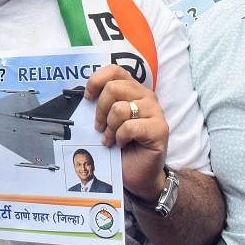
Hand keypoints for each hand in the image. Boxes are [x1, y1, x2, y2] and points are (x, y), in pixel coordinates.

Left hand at [87, 65, 168, 199]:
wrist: (137, 173)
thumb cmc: (121, 145)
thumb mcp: (107, 120)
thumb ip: (101, 103)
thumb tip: (84, 95)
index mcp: (132, 90)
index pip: (114, 71)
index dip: (96, 80)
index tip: (88, 98)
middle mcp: (146, 96)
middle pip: (113, 88)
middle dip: (100, 110)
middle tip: (100, 127)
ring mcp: (155, 112)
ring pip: (120, 109)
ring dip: (110, 127)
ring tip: (111, 139)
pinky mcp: (160, 129)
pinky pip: (130, 127)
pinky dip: (120, 137)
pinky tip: (122, 144)